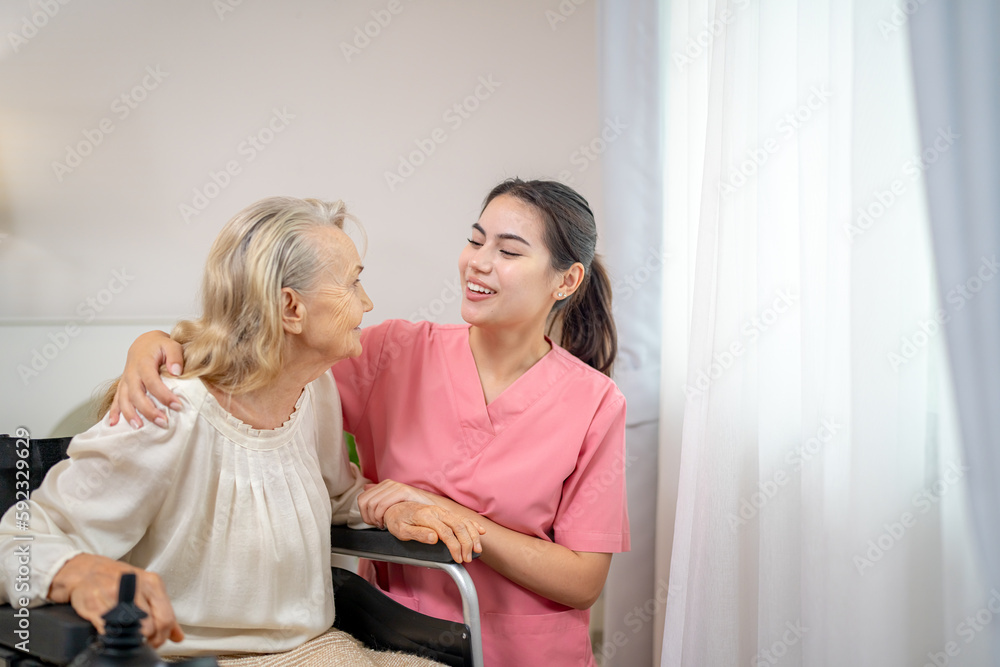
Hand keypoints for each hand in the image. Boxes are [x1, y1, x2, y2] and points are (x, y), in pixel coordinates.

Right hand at [48, 553, 183, 647]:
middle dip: (148, 641)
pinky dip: (113, 636)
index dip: (163, 636)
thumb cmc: (118, 579)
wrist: (86, 570)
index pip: (166, 617)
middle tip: (143, 643)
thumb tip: (178, 636)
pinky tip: (113, 634)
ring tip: (129, 639)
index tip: (157, 642)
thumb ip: (163, 611)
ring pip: (131, 629)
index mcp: (152, 583)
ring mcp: (114, 596)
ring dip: (131, 640)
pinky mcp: (95, 605)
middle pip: (150, 626)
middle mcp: (135, 587)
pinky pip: (108, 629)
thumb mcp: (147, 589)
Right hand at [108, 331, 183, 428]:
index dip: (164, 395)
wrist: (144, 343)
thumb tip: (177, 371)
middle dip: (148, 410)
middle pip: (136, 395)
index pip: (153, 382)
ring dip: (130, 414)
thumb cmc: (159, 346)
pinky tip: (113, 424)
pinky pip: (116, 400)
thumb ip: (175, 356)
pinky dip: (113, 412)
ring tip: (139, 427)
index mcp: (143, 363)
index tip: (177, 405)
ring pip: (124, 400)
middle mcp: (131, 374)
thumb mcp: (171, 345)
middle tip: (163, 422)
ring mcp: (125, 381)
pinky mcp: (123, 386)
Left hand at [358, 480, 440, 527]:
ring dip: (374, 518)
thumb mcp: (394, 502)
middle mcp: (388, 483)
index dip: (363, 514)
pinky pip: (382, 504)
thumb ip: (380, 494)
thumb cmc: (414, 508)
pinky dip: (380, 516)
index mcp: (384, 485)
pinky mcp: (403, 491)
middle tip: (377, 525)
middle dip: (367, 517)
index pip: (361, 498)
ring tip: (383, 525)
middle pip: (363, 501)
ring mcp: (395, 486)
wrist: (434, 509)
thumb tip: (365, 488)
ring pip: (371, 503)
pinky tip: (387, 522)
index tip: (373, 523)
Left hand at [383, 502, 484, 563]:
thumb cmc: (397, 521)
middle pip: (458, 526)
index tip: (458, 558)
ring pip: (463, 522)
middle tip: (468, 558)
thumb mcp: (401, 530)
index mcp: (426, 516)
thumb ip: (418, 534)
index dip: (454, 547)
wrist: (395, 508)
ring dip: (472, 535)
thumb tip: (434, 538)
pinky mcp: (444, 513)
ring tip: (476, 549)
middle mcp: (436, 511)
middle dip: (466, 543)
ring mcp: (442, 511)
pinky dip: (473, 524)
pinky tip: (481, 531)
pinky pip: (462, 517)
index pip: (446, 532)